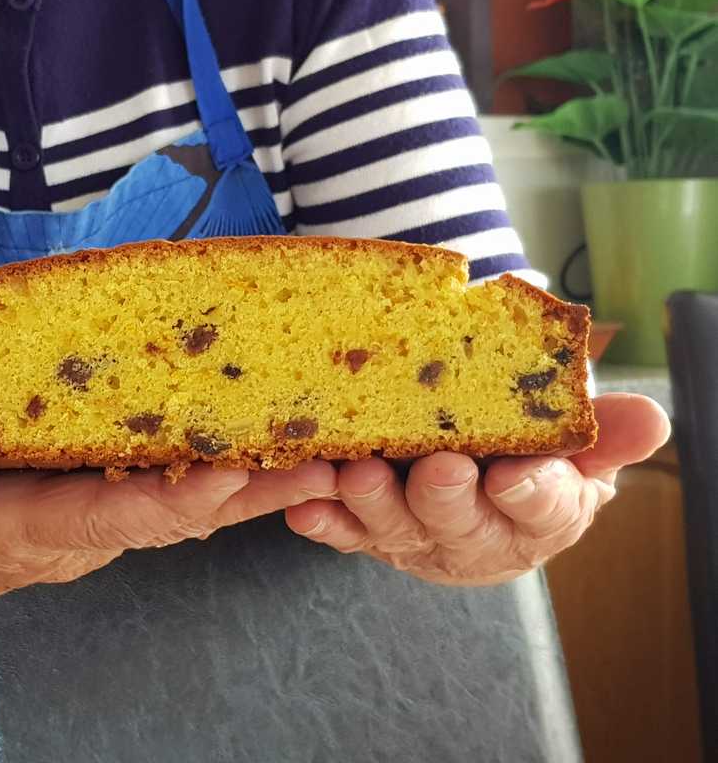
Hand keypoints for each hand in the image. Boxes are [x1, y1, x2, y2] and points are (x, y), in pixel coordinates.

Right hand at [0, 450, 336, 630]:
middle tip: (323, 464)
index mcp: (23, 532)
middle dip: (247, 493)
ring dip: (261, 480)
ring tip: (334, 451)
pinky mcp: (103, 489)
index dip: (162, 501)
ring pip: (189, 497)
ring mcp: (97, 510)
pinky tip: (282, 440)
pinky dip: (233, 464)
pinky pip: (177, 478)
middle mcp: (78, 527)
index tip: (225, 476)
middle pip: (173, 514)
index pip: (101, 519)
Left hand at [284, 393, 670, 585]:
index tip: (517, 475)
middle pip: (462, 524)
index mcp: (539, 514)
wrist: (478, 476)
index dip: (532, 494)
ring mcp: (417, 535)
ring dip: (373, 503)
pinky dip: (323, 520)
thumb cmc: (530, 453)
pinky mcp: (367, 531)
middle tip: (437, 469)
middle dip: (447, 498)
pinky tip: (303, 504)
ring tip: (356, 475)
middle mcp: (476, 534)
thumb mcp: (575, 442)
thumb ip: (604, 434)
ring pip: (394, 527)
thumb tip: (651, 419)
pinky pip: (343, 531)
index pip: (544, 509)